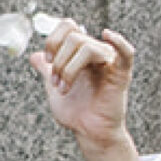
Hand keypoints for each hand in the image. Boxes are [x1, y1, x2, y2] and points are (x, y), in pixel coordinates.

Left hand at [30, 21, 138, 160]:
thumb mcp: (54, 88)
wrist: (88, 132)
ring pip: (87, 47)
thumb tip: (34, 55)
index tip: (47, 60)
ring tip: (64, 89)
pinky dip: (118, 41)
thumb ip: (47, 70)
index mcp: (81, 53)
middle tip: (56, 84)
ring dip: (69, 69)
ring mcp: (109, 62)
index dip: (53, 40)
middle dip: (58, 62)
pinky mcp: (121, 74)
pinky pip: (126, 52)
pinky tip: (107, 35)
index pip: (68, 27)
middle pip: (74, 38)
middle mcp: (96, 53)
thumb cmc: (76, 112)